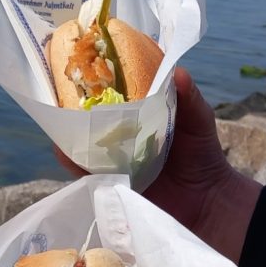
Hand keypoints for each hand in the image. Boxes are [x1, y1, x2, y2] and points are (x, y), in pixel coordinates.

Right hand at [56, 67, 261, 261]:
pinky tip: (65, 153)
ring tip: (58, 120)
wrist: (207, 201)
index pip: (115, 96)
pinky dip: (75, 163)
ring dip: (71, 134)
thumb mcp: (199, 120)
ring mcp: (116, 160)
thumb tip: (179, 71)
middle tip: (60, 90)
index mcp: (141, 117)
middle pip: (93, 119)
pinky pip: (87, 173)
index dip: (99, 83)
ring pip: (84, 144)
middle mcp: (124, 137)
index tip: (83, 65)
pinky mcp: (112, 183)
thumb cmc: (204, 155)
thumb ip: (190, 98)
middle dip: (75, 107)